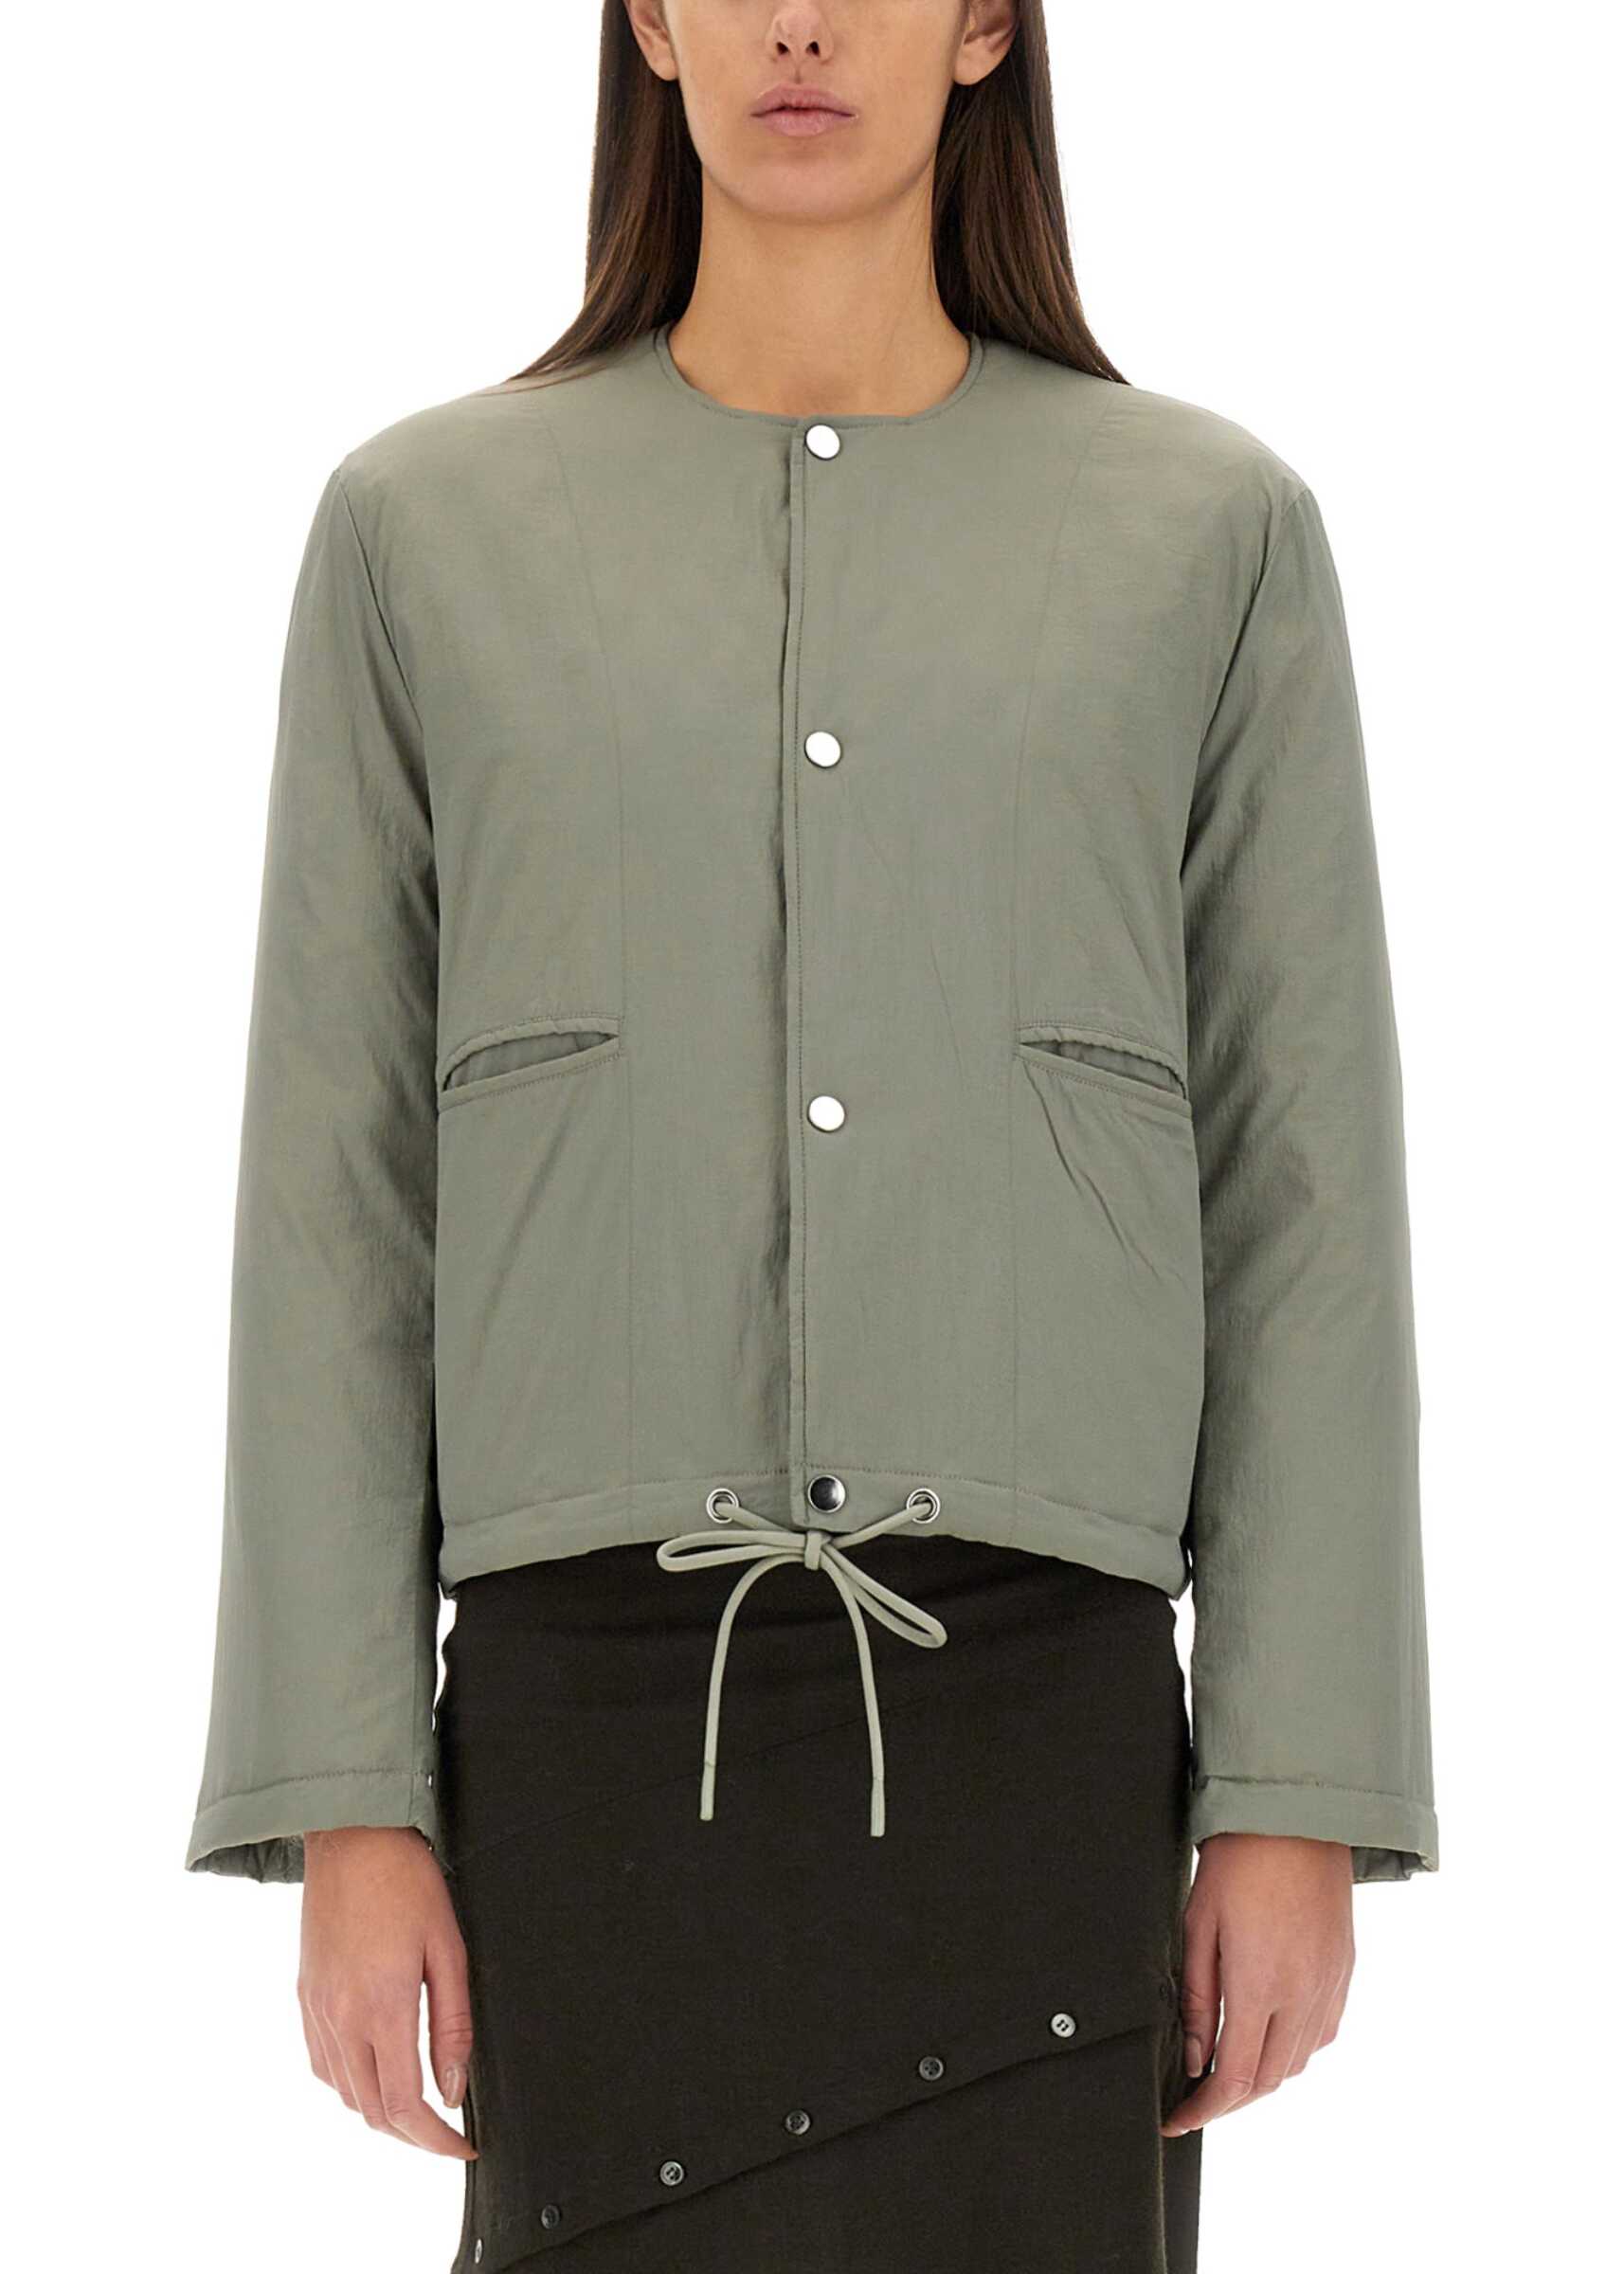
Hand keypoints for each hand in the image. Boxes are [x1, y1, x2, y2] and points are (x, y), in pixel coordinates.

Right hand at [298, 1826, 476, 2159]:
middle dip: (411, 2135)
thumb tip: (453, 2088)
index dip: (435, 2140)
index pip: (405, 2106)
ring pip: (344, 2094)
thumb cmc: (407, 1883)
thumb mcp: (449, 1948)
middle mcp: (341, 2019)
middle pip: (372, 2112)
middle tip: (447, 2131)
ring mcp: (317, 2010)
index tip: (463, 2146)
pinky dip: (351, 2084)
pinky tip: (377, 2069)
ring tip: (418, 2104)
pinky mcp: (304, 1996)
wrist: (350, 1837)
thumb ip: (452, 2024)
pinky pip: (322, 2065)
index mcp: (382, 2008)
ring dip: (381, 2112)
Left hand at [1161, 1833, 1352, 2136]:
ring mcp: (1330, 1984)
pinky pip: (1323, 2033)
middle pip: (1268, 2080)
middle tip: (1195, 2096)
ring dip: (1263, 2076)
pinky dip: (1294, 2049)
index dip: (1204, 2109)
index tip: (1177, 2119)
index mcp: (1260, 1985)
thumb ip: (1195, 1998)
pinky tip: (1269, 2034)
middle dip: (1229, 2099)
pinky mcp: (1345, 1970)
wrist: (1297, 1813)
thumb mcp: (1198, 1924)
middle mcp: (1303, 1995)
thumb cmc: (1237, 1860)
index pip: (1234, 2078)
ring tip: (1227, 2066)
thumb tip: (1191, 2058)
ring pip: (1298, 2063)